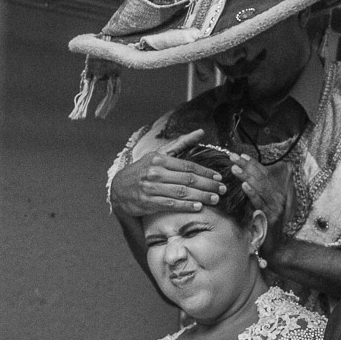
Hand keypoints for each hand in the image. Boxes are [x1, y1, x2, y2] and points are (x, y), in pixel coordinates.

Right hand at [109, 129, 225, 216]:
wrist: (118, 188)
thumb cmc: (143, 169)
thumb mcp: (159, 153)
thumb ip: (181, 143)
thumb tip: (201, 132)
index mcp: (160, 159)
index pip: (188, 165)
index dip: (206, 172)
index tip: (219, 177)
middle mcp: (156, 172)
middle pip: (188, 179)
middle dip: (208, 185)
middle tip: (222, 189)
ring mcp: (151, 187)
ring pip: (181, 192)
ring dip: (201, 196)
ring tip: (215, 199)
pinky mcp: (148, 202)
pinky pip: (170, 204)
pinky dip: (185, 206)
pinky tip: (198, 207)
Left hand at [230, 152, 289, 251]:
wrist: (277, 249)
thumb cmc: (266, 229)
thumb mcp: (262, 208)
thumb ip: (257, 195)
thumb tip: (243, 182)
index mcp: (276, 193)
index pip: (263, 174)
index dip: (252, 164)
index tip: (240, 156)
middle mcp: (278, 197)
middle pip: (260, 177)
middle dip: (246, 166)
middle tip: (232, 157)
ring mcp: (275, 207)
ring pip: (259, 187)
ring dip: (246, 176)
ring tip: (234, 167)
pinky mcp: (271, 216)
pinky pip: (259, 202)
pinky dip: (252, 193)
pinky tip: (244, 186)